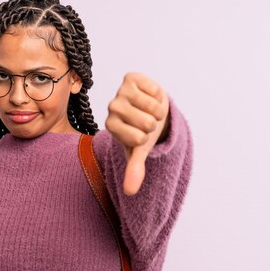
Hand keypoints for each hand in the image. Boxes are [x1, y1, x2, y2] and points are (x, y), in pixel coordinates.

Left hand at [105, 72, 169, 194]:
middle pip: (148, 123)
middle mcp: (112, 108)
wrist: (150, 107)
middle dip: (154, 123)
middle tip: (147, 120)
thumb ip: (134, 169)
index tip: (140, 133)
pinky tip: (149, 95)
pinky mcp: (130, 78)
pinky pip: (154, 90)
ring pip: (153, 107)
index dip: (147, 137)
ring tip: (149, 109)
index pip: (139, 139)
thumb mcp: (139, 150)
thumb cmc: (143, 130)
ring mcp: (120, 92)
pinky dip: (157, 94)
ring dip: (158, 109)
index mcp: (111, 126)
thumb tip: (130, 192)